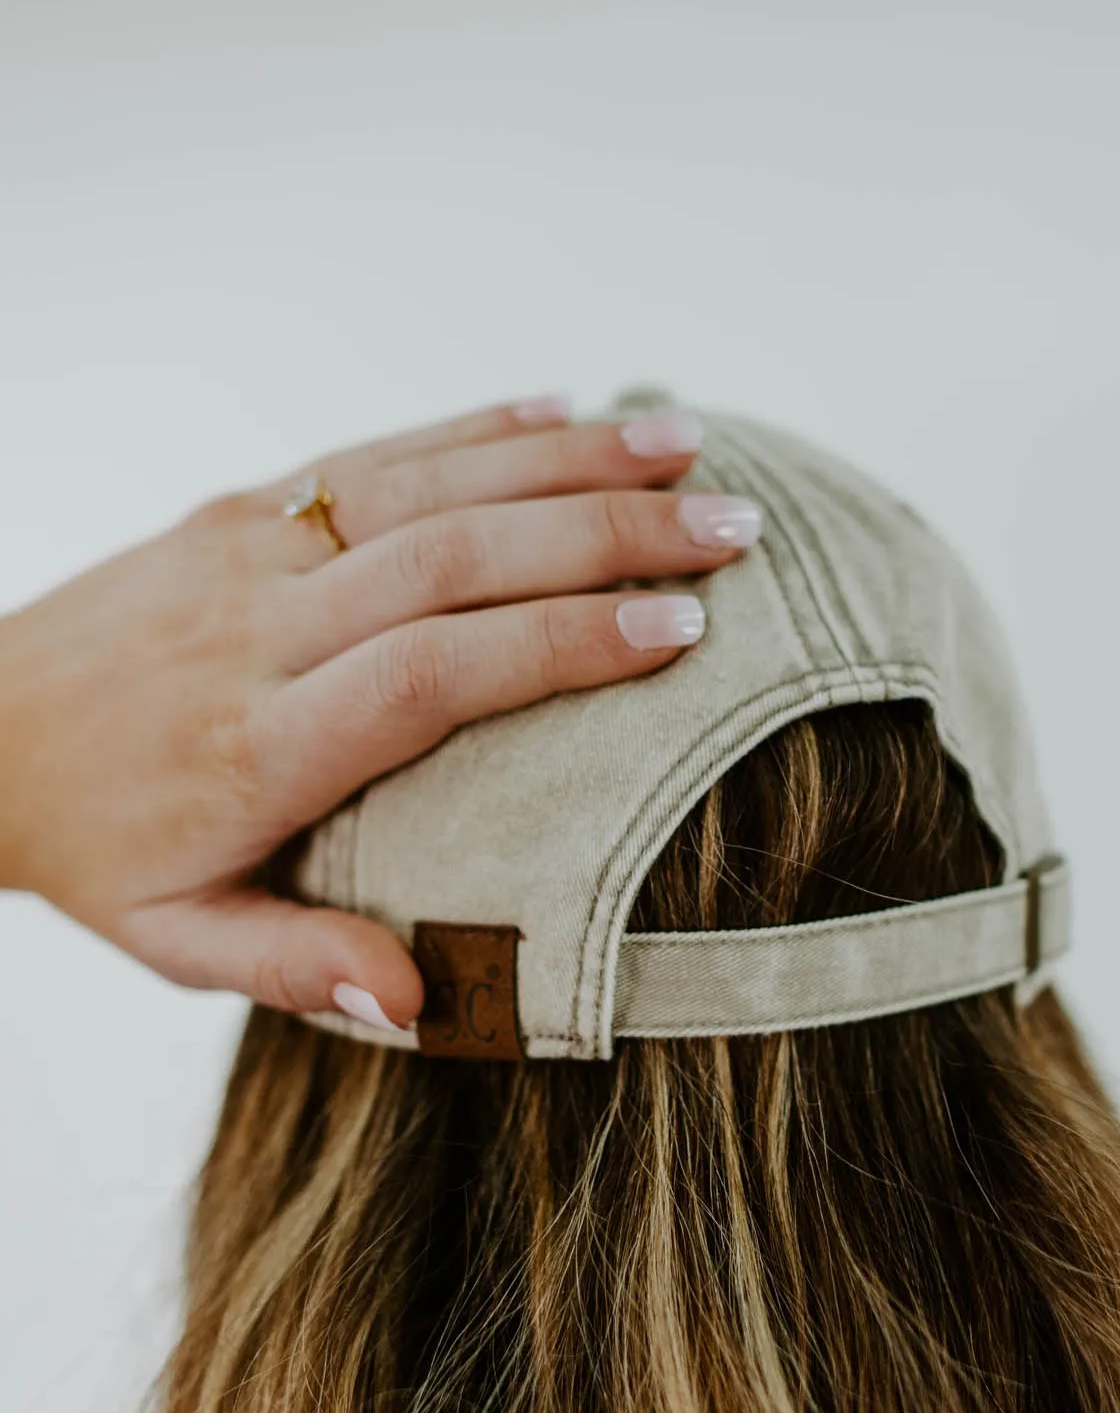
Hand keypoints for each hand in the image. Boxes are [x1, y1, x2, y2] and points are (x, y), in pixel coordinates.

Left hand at [0, 397, 760, 1028]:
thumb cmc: (94, 846)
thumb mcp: (174, 939)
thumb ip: (295, 964)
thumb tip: (417, 1002)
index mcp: (261, 745)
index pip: (429, 674)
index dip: (559, 643)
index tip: (677, 630)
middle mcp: (262, 630)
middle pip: (452, 560)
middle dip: (605, 538)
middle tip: (734, 531)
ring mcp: (250, 551)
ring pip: (425, 487)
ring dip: (564, 461)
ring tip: (687, 447)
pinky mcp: (241, 507)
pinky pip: (373, 456)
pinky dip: (477, 427)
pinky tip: (568, 410)